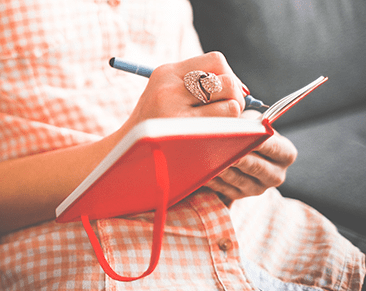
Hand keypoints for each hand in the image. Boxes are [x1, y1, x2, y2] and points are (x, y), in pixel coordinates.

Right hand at [118, 52, 246, 136]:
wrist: (122, 154)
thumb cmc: (152, 126)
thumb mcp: (165, 94)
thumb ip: (197, 85)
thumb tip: (243, 90)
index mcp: (166, 73)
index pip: (216, 61)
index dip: (229, 75)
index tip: (225, 93)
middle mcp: (169, 88)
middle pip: (227, 82)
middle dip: (235, 97)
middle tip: (228, 113)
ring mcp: (174, 112)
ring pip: (231, 105)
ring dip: (232, 119)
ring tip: (219, 127)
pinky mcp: (181, 135)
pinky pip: (224, 128)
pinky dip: (228, 134)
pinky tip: (215, 140)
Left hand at [204, 110, 297, 204]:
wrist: (241, 150)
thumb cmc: (248, 131)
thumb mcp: (253, 122)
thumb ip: (249, 121)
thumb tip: (236, 119)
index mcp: (286, 155)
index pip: (275, 148)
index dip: (260, 141)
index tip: (246, 135)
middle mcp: (276, 175)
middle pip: (257, 167)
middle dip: (239, 157)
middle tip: (223, 149)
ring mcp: (258, 188)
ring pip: (238, 179)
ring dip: (222, 169)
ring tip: (209, 159)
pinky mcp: (239, 196)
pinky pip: (224, 189)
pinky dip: (213, 179)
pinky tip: (203, 171)